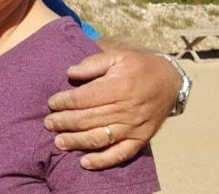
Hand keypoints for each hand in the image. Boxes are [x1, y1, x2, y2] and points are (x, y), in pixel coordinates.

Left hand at [43, 47, 180, 169]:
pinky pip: (120, 154)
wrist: (170, 81)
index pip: (83, 98)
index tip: (51, 103)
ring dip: (76, 141)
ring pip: (99, 138)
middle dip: (64, 122)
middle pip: (87, 119)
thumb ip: (93, 63)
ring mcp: (134, 127)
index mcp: (119, 86)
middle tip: (48, 123)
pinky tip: (84, 162)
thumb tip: (70, 72)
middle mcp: (126, 109)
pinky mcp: (140, 139)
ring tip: (58, 142)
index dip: (64, 101)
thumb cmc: (138, 66)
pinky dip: (102, 161)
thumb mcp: (117, 55)